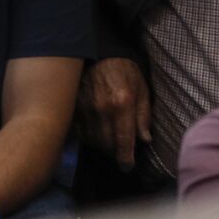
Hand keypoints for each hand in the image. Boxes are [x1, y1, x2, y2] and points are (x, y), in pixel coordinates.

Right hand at [78, 57, 150, 171]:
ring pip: (92, 140)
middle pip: (106, 144)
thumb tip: (144, 140)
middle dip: (114, 152)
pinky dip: (88, 136)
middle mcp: (102, 109)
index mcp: (122, 104)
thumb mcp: (143, 90)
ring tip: (108, 139)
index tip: (127, 166)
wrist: (99, 52)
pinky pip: (80, 131)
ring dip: (101, 145)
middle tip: (120, 149)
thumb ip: (144, 116)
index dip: (125, 158)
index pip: (123, 140)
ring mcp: (85, 107)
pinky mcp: (74, 106)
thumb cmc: (126, 72)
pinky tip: (95, 131)